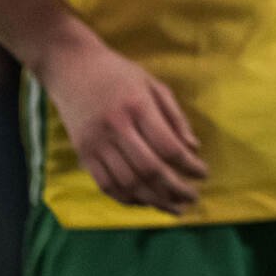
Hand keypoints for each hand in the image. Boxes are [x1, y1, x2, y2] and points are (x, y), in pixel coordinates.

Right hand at [40, 33, 206, 214]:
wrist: (71, 68)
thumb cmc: (119, 73)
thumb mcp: (154, 85)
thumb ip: (175, 117)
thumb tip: (193, 149)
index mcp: (138, 107)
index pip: (168, 147)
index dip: (189, 166)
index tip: (204, 174)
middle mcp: (116, 129)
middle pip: (149, 170)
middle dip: (175, 189)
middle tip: (192, 198)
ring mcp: (96, 144)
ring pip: (127, 183)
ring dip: (154, 200)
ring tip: (173, 207)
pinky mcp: (82, 154)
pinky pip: (105, 185)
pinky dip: (127, 198)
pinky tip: (145, 202)